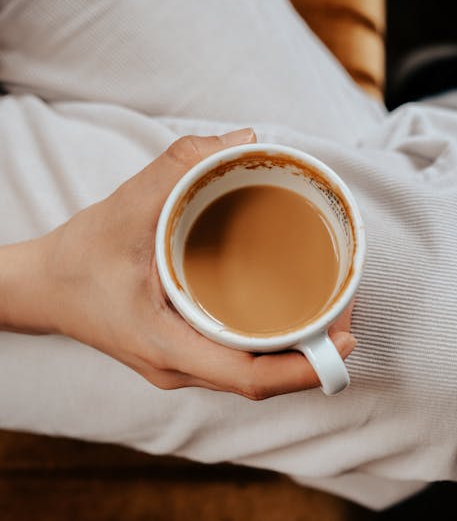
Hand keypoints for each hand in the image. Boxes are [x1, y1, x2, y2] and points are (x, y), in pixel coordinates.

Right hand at [0, 129, 356, 398]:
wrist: (44, 289)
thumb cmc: (79, 258)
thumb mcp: (125, 206)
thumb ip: (180, 166)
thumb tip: (243, 140)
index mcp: (167, 346)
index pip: (249, 379)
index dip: (304, 370)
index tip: (346, 343)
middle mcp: (179, 368)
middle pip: (262, 379)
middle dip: (314, 353)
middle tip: (348, 305)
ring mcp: (180, 368)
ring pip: (252, 374)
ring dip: (297, 350)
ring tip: (330, 308)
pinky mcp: (182, 357)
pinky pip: (238, 361)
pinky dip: (272, 344)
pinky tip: (290, 313)